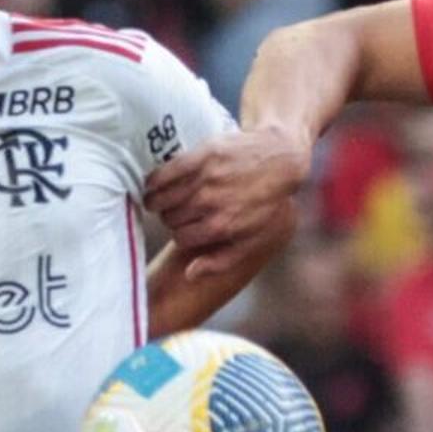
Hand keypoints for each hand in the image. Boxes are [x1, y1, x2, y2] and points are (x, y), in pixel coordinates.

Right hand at [142, 124, 310, 263]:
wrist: (279, 160)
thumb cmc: (264, 203)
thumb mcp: (250, 239)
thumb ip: (220, 261)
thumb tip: (190, 274)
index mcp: (221, 226)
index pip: (181, 238)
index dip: (180, 234)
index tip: (184, 228)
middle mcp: (210, 203)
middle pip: (170, 219)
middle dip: (171, 218)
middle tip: (176, 212)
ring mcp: (205, 179)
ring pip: (162, 198)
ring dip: (157, 201)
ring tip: (159, 200)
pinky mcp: (200, 157)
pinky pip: (163, 173)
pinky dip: (154, 180)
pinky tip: (153, 183)